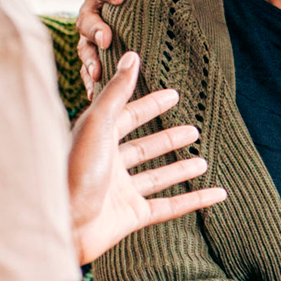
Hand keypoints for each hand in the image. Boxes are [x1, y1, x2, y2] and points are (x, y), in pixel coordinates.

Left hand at [68, 50, 225, 263]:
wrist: (63, 223)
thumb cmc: (73, 171)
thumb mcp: (97, 124)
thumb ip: (116, 92)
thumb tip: (132, 56)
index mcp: (96, 141)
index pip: (127, 117)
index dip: (149, 105)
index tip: (174, 95)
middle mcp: (109, 165)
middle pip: (143, 148)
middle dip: (168, 139)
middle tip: (193, 130)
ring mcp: (121, 192)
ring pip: (157, 177)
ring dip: (180, 169)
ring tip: (202, 161)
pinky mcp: (133, 216)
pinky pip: (171, 206)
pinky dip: (195, 200)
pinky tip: (216, 194)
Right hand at [77, 0, 159, 97]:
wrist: (142, 12)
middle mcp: (92, 13)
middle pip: (86, 19)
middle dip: (95, 29)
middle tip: (106, 38)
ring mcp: (91, 37)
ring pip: (84, 47)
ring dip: (90, 59)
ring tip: (97, 71)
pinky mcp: (96, 57)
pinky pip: (89, 70)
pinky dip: (89, 80)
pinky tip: (93, 92)